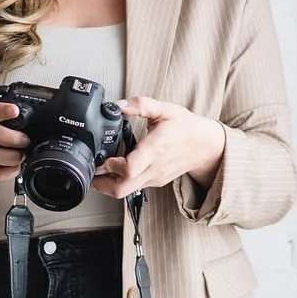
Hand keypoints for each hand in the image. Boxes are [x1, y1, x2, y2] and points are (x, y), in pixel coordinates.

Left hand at [92, 95, 225, 200]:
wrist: (205, 145)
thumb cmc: (186, 127)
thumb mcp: (165, 109)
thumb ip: (141, 105)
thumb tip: (119, 105)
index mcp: (156, 149)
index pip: (129, 168)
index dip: (111, 166)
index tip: (103, 157)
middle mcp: (154, 168)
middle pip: (122, 189)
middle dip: (101, 183)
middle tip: (92, 171)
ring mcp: (155, 178)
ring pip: (126, 192)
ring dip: (109, 184)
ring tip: (102, 169)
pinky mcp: (155, 182)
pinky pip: (134, 188)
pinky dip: (121, 182)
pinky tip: (117, 169)